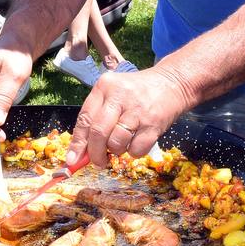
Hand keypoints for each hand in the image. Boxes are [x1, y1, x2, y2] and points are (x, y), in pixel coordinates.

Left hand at [65, 67, 188, 167]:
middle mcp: (119, 96)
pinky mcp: (153, 123)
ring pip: (116, 143)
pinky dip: (134, 153)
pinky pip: (136, 149)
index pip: (85, 118)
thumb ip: (97, 117)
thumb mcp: (114, 94)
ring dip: (115, 152)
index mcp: (104, 86)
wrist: (172, 83)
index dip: (77, 143)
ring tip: (121, 145)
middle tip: (98, 162)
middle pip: (98, 133)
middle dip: (95, 154)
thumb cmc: (137, 93)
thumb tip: (81, 151)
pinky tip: (136, 142)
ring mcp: (137, 109)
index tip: (72, 160)